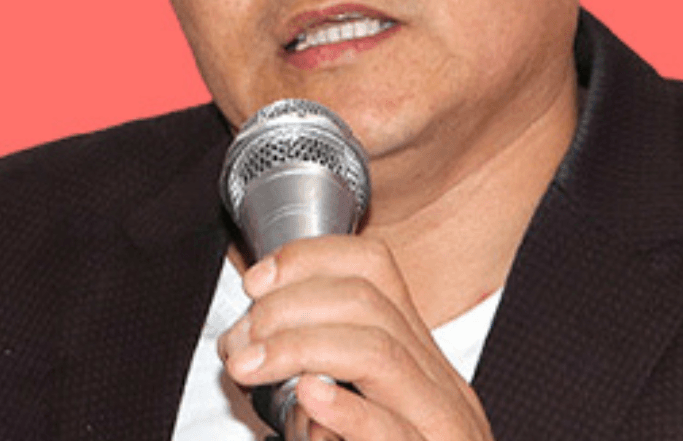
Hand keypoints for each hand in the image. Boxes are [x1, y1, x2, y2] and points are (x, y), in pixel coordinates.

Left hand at [218, 236, 495, 440]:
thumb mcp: (353, 425)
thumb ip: (324, 382)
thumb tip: (254, 345)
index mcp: (417, 365)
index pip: (375, 270)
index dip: (311, 259)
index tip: (256, 281)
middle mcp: (437, 386)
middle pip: (370, 302)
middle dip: (290, 307)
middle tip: (240, 345)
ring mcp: (442, 428)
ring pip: (380, 354)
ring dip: (301, 346)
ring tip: (252, 365)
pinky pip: (394, 432)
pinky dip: (350, 411)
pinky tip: (311, 399)